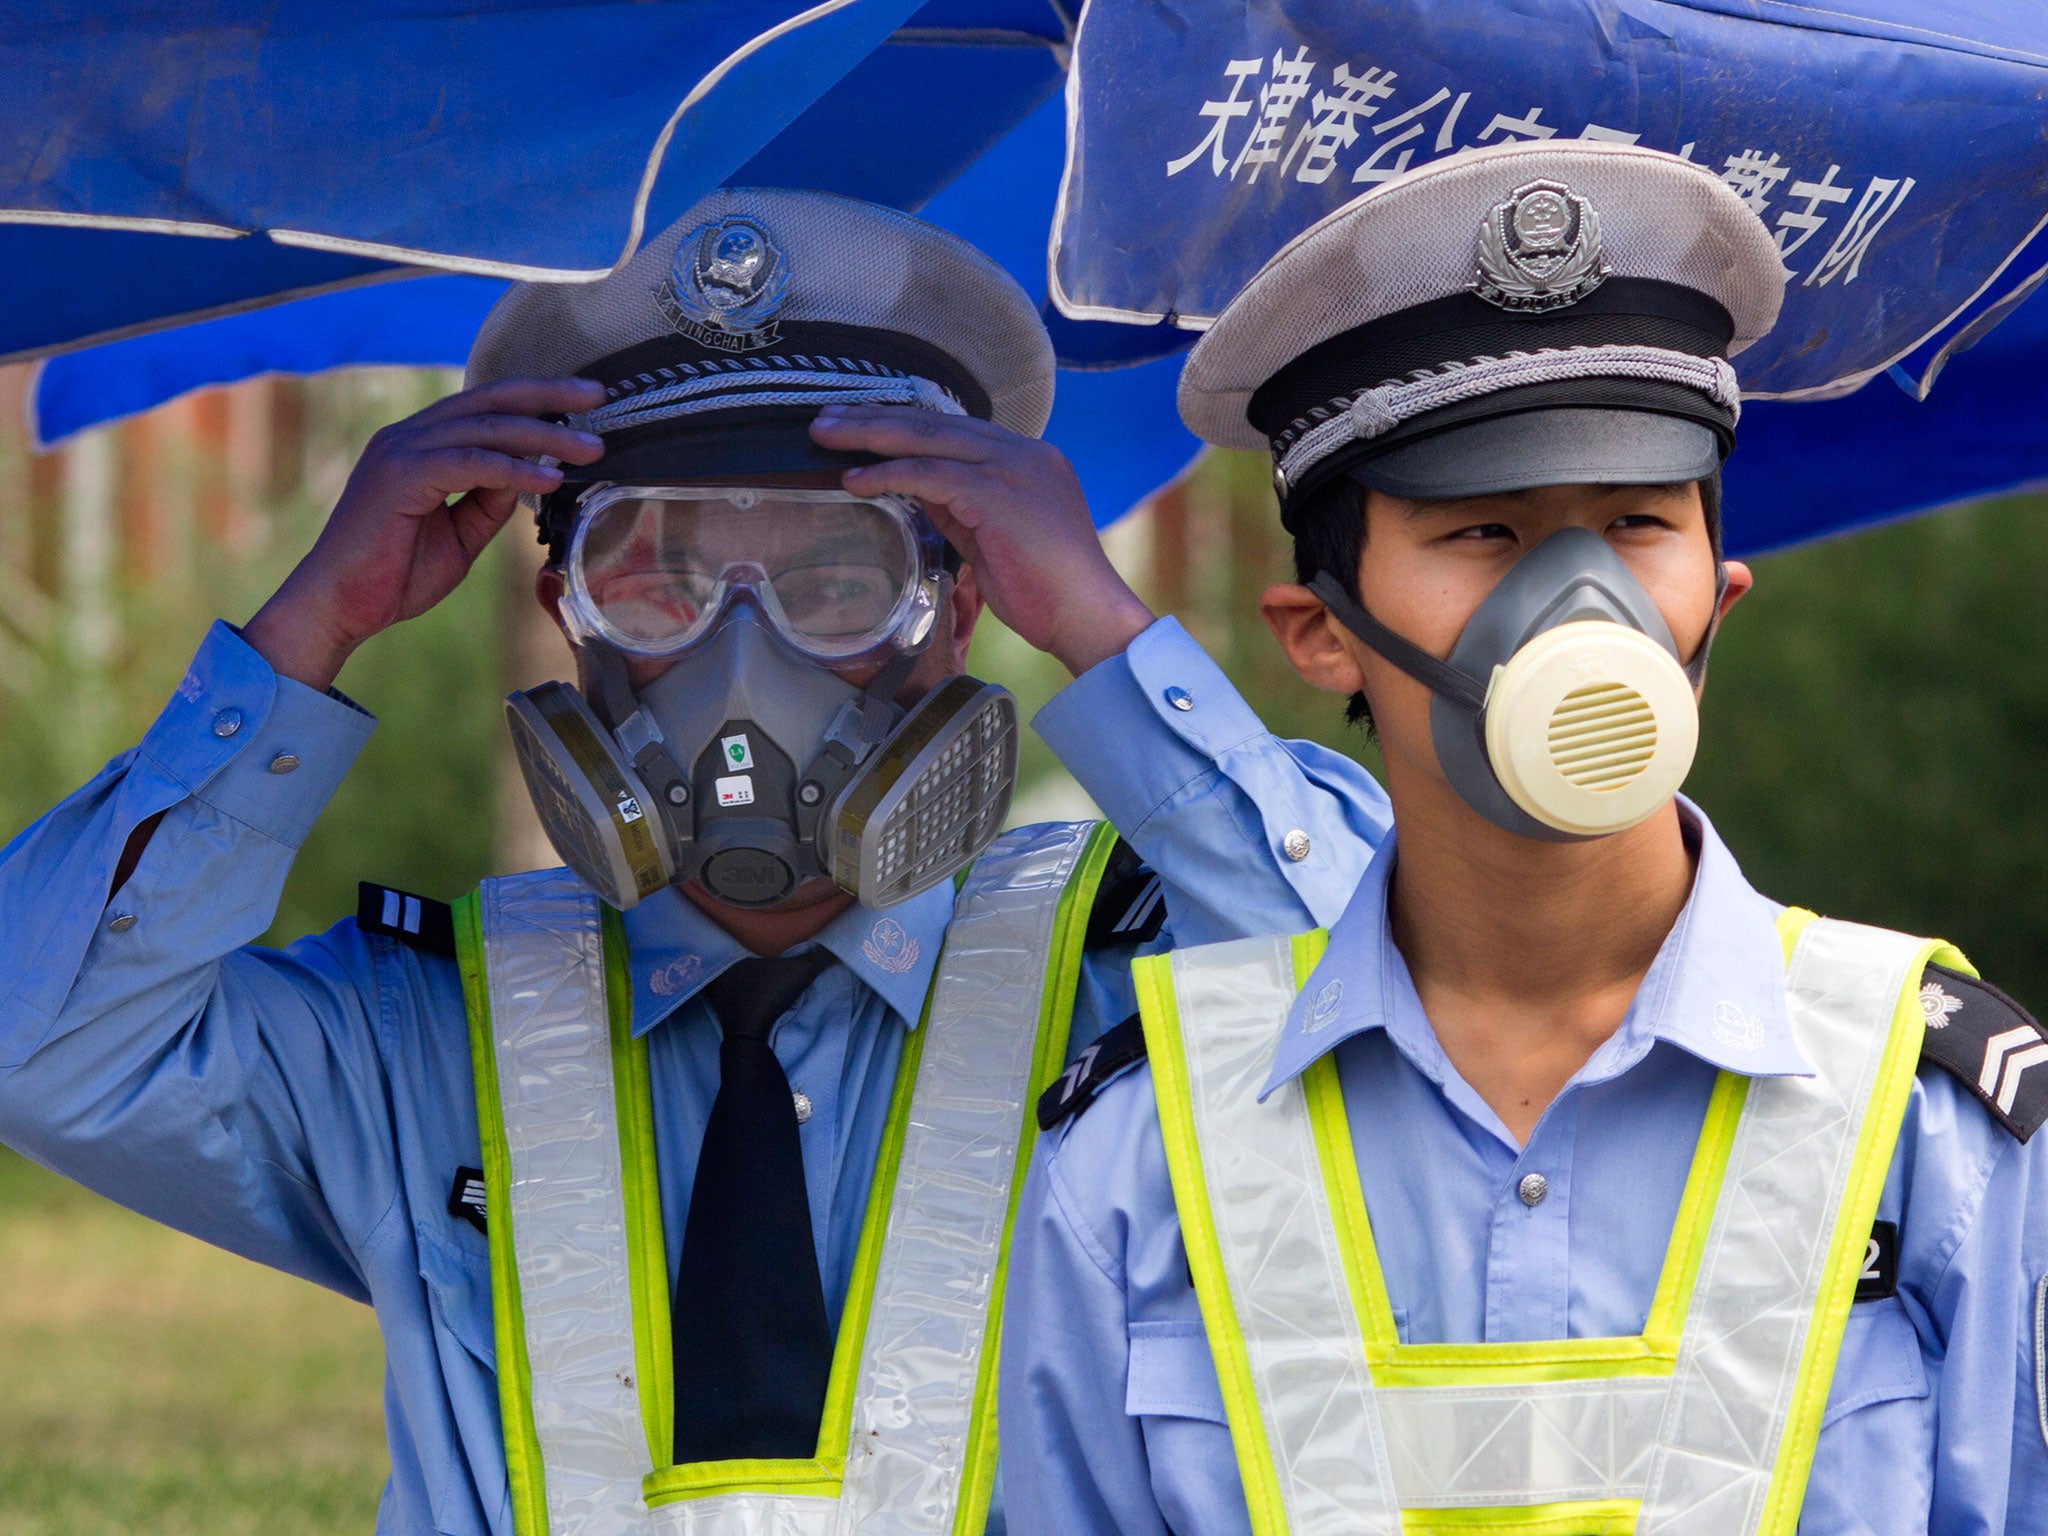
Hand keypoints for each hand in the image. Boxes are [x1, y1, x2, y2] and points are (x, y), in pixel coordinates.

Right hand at [242, 377, 606, 691]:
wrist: (340, 606)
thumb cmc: (394, 575)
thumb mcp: (461, 535)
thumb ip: (490, 502)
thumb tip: (531, 476)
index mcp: (422, 444)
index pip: (487, 406)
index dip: (537, 398)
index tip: (586, 401)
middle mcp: (408, 436)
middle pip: (490, 400)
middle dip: (549, 396)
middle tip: (599, 398)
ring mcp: (400, 453)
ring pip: (485, 428)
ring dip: (544, 436)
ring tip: (590, 448)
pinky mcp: (398, 478)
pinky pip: (468, 463)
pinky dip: (511, 469)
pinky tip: (548, 479)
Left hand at [809, 405, 1154, 676]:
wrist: (1087, 617)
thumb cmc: (1045, 590)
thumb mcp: (993, 537)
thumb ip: (958, 507)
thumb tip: (910, 490)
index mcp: (1027, 459)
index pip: (954, 429)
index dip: (902, 424)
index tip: (860, 424)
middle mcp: (1022, 453)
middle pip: (936, 422)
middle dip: (876, 418)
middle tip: (825, 417)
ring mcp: (1013, 468)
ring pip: (929, 439)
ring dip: (871, 436)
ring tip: (824, 437)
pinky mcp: (998, 494)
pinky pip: (930, 475)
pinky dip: (889, 475)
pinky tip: (855, 480)